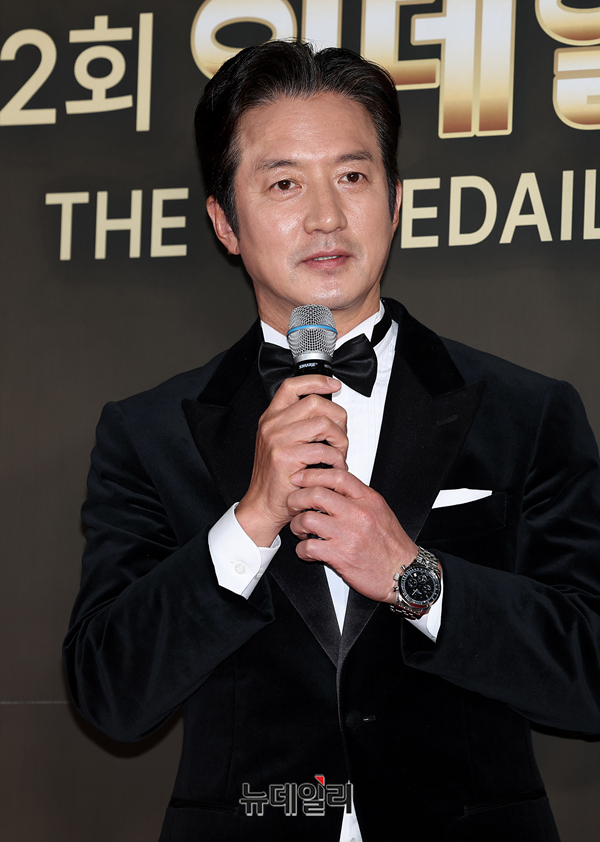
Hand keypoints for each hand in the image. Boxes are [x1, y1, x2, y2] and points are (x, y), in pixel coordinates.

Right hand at [235, 376, 347, 546]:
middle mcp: (272, 426)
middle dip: (337, 418)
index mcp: (271, 418)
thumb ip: (297, 425)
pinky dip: (337, 460)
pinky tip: (334, 468)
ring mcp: (278, 441)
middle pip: (316, 402)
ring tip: (338, 454)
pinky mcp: (287, 457)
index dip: (316, 381)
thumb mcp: (279, 444)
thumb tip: (327, 412)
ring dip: (339, 440)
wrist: (263, 505)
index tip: (333, 385)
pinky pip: (324, 450)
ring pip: (323, 424)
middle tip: (339, 436)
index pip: (292, 386)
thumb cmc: (276, 478)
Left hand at [287, 468, 418, 602]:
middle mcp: (358, 514)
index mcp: (368, 500)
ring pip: (308, 519)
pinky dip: (302, 550)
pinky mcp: (341, 556)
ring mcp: (348, 534)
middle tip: (293, 505)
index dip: (313, 474)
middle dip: (297, 498)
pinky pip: (309, 547)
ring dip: (297, 525)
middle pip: (316, 494)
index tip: (300, 478)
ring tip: (301, 531)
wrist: (406, 573)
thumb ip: (358, 498)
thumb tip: (333, 488)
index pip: (337, 476)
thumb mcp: (380, 511)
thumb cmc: (392, 545)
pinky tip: (308, 551)